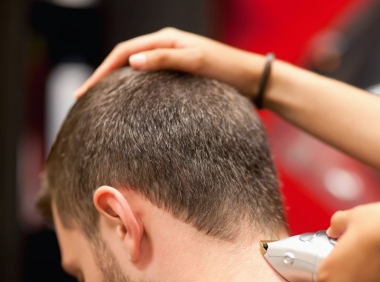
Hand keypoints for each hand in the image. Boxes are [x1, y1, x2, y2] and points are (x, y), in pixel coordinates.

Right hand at [75, 28, 265, 98]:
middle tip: (83, 97)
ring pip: (136, 69)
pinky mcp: (180, 73)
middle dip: (103, 75)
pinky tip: (129, 101)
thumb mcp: (196, 61)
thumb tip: (131, 62)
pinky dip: (134, 87)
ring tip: (99, 100)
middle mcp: (166, 46)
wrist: (252, 78)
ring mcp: (173, 59)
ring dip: (116, 81)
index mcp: (166, 40)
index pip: (124, 52)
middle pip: (125, 59)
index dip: (102, 70)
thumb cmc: (226, 69)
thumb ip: (165, 59)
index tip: (85, 90)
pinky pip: (150, 78)